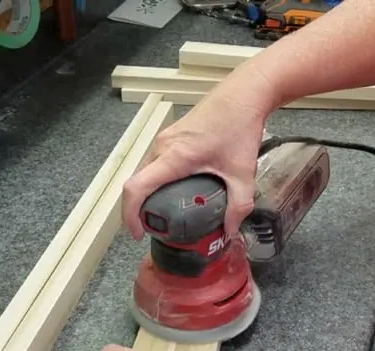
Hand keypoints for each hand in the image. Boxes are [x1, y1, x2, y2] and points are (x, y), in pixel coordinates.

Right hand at [121, 90, 272, 239]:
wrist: (244, 93)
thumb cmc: (240, 127)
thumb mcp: (243, 173)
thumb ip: (238, 206)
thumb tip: (231, 232)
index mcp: (175, 157)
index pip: (136, 187)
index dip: (130, 213)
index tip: (138, 232)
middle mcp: (163, 147)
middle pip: (137, 182)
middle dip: (139, 209)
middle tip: (157, 229)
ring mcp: (165, 139)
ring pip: (145, 172)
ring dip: (148, 194)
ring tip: (166, 215)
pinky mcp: (170, 136)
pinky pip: (155, 163)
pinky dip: (157, 181)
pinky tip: (177, 192)